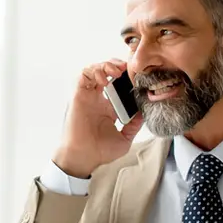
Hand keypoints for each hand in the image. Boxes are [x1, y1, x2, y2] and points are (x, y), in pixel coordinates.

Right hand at [52, 59, 144, 178]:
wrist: (84, 158)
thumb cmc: (100, 151)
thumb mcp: (124, 138)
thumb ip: (134, 125)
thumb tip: (144, 112)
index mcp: (107, 107)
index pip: (117, 84)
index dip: (126, 77)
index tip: (137, 77)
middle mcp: (97, 99)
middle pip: (105, 72)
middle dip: (117, 65)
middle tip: (127, 68)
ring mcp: (87, 96)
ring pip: (94, 70)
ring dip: (106, 65)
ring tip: (117, 71)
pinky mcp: (78, 96)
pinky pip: (83, 76)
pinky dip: (94, 71)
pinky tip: (105, 79)